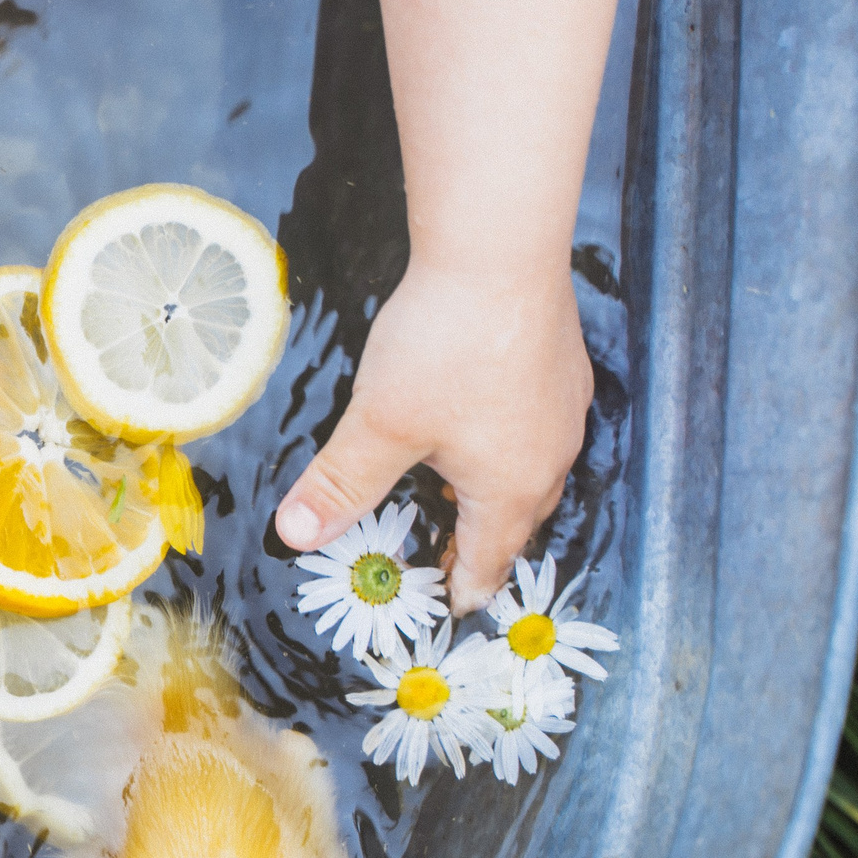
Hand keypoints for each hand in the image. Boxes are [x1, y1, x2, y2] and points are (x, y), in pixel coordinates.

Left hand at [274, 258, 591, 614]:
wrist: (500, 250)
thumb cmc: (445, 345)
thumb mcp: (378, 425)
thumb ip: (340, 485)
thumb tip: (295, 535)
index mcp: (510, 488)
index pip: (488, 558)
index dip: (464, 586)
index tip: (454, 607)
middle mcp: (550, 455)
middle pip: (515, 520)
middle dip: (479, 543)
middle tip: (446, 559)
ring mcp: (562, 408)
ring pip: (529, 471)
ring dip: (495, 492)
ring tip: (456, 499)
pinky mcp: (560, 366)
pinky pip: (535, 427)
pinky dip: (506, 444)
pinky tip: (480, 426)